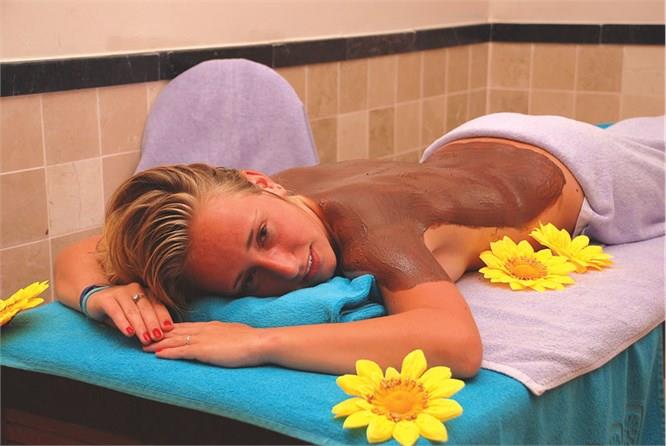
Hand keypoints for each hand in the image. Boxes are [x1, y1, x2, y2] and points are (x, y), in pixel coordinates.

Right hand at [86, 283, 173, 344]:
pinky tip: (129, 333)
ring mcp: (120, 292)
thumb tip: (162, 336)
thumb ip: (148, 321)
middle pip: (146, 308)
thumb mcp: (137, 315)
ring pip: (132, 311)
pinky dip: (123, 323)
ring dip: (140, 326)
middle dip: (153, 323)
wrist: (95, 300)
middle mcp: (135, 289)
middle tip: (157, 337)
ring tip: (145, 339)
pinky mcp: (106, 299)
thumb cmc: (122, 310)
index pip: (157, 304)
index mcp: (146, 292)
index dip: (163, 316)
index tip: (169, 329)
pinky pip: (116, 312)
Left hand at [142, 321, 265, 367]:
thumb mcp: (235, 333)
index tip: (158, 330)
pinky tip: (158, 355)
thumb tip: (223, 337)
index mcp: (211, 326)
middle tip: (143, 337)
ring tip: (144, 347)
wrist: (259, 343)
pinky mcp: (204, 350)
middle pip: (176, 331)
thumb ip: (224, 334)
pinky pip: (181, 351)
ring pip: (175, 340)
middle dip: (158, 334)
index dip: (170, 329)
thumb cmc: (252, 340)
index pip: (186, 326)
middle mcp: (204, 329)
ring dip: (158, 344)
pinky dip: (168, 352)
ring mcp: (203, 339)